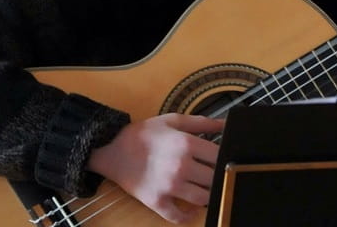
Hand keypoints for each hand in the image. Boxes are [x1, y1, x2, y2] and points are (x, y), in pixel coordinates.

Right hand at [87, 113, 224, 223]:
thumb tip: (226, 125)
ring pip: (202, 198)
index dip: (224, 157)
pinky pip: (178, 216)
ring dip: (207, 195)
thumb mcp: (173, 120)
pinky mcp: (156, 201)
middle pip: (214, 178)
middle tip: (214, 173)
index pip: (218, 156)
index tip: (223, 157)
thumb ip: (202, 122)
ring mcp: (168, 186)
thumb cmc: (144, 133)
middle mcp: (180, 166)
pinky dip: (188, 216)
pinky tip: (191, 210)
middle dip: (217, 176)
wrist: (111, 148)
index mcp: (186, 144)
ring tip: (204, 188)